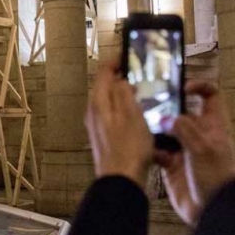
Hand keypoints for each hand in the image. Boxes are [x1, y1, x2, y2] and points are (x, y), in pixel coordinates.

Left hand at [85, 62, 154, 189]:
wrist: (121, 180)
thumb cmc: (128, 149)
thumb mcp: (132, 113)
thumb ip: (124, 91)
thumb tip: (120, 80)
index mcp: (98, 102)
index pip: (103, 72)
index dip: (116, 60)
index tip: (129, 54)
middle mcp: (93, 111)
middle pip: (105, 86)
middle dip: (121, 76)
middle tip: (139, 72)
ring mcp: (97, 125)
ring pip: (109, 100)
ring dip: (124, 93)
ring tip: (142, 91)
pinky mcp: (104, 137)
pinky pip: (113, 115)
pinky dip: (124, 108)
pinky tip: (138, 115)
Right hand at [157, 81, 234, 224]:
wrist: (211, 210)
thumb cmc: (216, 177)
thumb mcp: (202, 148)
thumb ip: (183, 128)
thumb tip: (165, 117)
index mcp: (212, 126)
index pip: (211, 96)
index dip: (200, 86)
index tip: (183, 87)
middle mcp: (198, 134)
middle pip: (182, 112)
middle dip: (167, 107)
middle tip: (150, 102)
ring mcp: (184, 149)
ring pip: (166, 130)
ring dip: (155, 127)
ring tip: (142, 123)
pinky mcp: (171, 165)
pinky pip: (157, 151)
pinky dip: (150, 149)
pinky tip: (144, 148)